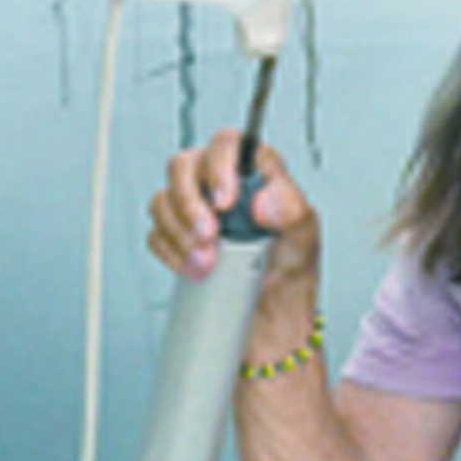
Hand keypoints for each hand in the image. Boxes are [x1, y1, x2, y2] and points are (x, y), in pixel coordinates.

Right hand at [147, 128, 320, 295]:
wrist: (271, 317)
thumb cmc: (290, 269)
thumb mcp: (304, 238)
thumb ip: (291, 211)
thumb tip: (263, 201)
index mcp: (253, 171)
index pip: (227, 143)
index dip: (219, 165)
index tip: (225, 202)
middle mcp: (219, 182)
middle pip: (183, 166)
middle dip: (190, 202)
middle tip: (208, 235)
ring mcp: (194, 208)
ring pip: (162, 199)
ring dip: (179, 232)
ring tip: (206, 261)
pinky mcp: (177, 236)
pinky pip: (156, 234)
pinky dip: (171, 252)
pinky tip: (193, 267)